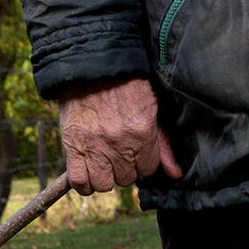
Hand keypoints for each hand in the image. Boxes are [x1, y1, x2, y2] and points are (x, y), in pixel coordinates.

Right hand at [58, 78, 180, 193]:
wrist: (92, 65)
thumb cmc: (128, 82)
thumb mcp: (154, 106)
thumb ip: (164, 142)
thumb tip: (175, 174)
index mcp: (141, 132)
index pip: (147, 168)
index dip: (143, 159)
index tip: (137, 148)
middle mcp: (118, 143)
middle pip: (126, 177)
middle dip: (125, 167)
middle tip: (120, 151)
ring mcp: (93, 146)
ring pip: (103, 183)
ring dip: (105, 176)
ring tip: (104, 161)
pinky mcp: (72, 145)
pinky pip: (78, 180)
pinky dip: (83, 183)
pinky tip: (88, 174)